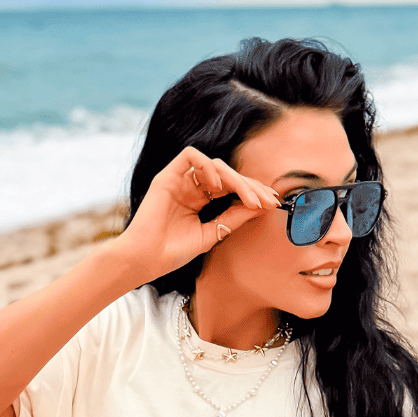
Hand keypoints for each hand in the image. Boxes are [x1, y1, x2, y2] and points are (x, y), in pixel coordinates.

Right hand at [110, 146, 278, 283]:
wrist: (145, 259)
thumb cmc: (173, 252)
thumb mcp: (213, 233)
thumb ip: (234, 217)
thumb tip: (261, 206)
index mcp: (201, 201)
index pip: (232, 188)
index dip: (253, 192)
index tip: (272, 203)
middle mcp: (192, 187)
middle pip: (227, 175)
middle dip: (250, 185)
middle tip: (267, 200)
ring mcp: (180, 180)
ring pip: (214, 165)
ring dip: (235, 179)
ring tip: (248, 198)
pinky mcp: (167, 176)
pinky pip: (190, 156)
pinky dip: (207, 166)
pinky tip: (218, 186)